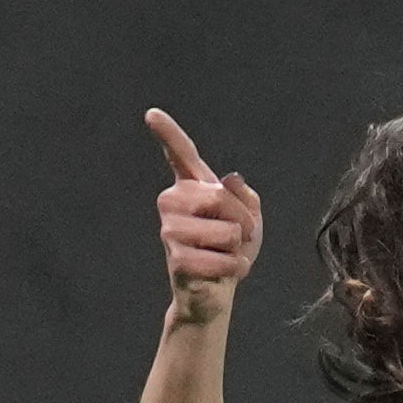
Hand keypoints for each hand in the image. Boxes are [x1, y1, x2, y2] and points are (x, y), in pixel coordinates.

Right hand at [146, 108, 261, 324]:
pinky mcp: (176, 259)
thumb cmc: (232, 248)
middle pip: (220, 198)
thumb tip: (230, 179)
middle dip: (244, 221)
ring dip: (238, 249)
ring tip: (225, 255)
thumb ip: (246, 196)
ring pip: (226, 231)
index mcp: (191, 187)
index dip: (168, 133)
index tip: (152, 114)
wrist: (219, 289)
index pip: (180, 155)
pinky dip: (234, 269)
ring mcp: (170, 229)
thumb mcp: (250, 217)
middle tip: (239, 237)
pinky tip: (224, 271)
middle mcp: (173, 202)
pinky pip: (222, 259)